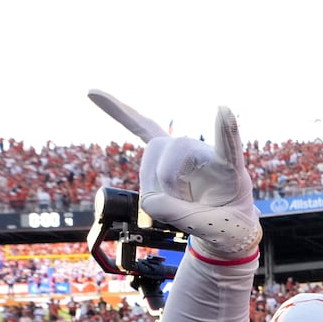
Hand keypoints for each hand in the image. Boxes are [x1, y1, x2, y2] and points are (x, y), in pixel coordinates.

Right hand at [88, 91, 259, 259]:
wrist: (223, 226)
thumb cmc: (226, 225)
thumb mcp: (210, 228)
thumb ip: (182, 216)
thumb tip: (148, 200)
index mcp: (228, 169)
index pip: (227, 146)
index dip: (225, 129)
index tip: (223, 110)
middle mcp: (203, 151)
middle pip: (170, 157)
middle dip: (167, 187)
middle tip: (185, 209)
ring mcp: (183, 150)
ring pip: (151, 160)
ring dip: (155, 188)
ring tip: (176, 202)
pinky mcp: (165, 154)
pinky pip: (140, 127)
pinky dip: (118, 111)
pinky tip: (94, 93)